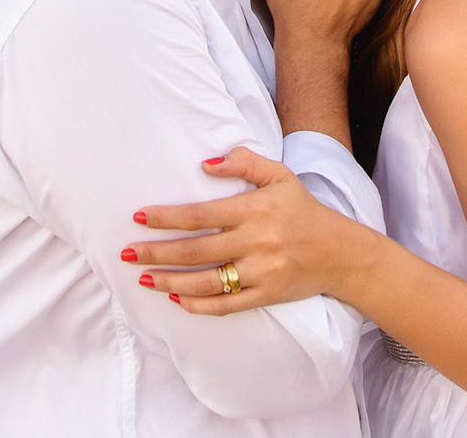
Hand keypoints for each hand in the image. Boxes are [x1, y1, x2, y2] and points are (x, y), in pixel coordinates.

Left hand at [124, 147, 360, 314]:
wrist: (340, 252)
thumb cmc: (303, 210)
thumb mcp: (280, 176)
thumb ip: (245, 162)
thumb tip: (205, 164)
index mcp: (255, 209)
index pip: (200, 214)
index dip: (167, 217)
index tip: (140, 217)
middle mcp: (256, 241)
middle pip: (195, 250)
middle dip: (156, 252)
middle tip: (127, 254)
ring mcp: (261, 271)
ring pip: (205, 280)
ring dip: (169, 281)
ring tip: (144, 278)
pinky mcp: (266, 295)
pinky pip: (225, 304)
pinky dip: (198, 304)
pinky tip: (177, 298)